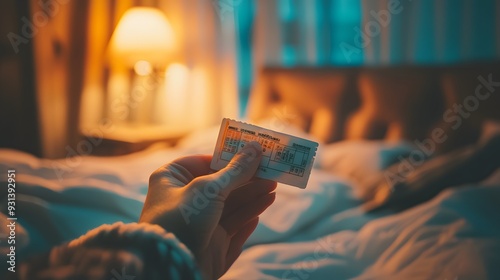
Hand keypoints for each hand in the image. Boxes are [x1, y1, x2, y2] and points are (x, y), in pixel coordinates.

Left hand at [139, 141, 276, 278]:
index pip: (203, 162)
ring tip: (273, 188)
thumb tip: (256, 148)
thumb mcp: (209, 188)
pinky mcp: (211, 245)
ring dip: (252, 197)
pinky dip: (247, 218)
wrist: (172, 266)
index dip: (228, 158)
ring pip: (230, 207)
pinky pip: (233, 228)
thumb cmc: (182, 219)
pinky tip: (261, 208)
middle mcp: (185, 201)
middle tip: (271, 172)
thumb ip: (236, 170)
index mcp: (172, 180)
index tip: (252, 153)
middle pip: (221, 186)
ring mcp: (198, 224)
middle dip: (246, 179)